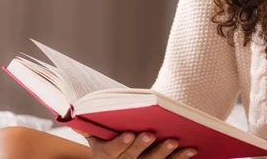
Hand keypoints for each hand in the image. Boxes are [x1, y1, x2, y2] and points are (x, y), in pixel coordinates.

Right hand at [74, 130, 196, 157]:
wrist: (122, 147)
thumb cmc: (111, 131)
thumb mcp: (97, 130)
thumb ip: (90, 123)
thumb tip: (74, 112)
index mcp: (104, 155)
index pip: (110, 152)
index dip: (119, 144)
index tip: (129, 134)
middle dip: (143, 147)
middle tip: (152, 134)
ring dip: (165, 154)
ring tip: (176, 141)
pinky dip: (180, 158)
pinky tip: (192, 149)